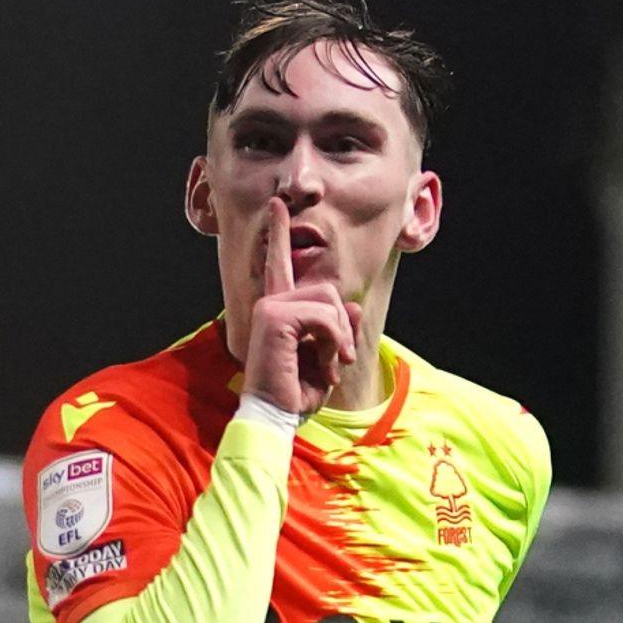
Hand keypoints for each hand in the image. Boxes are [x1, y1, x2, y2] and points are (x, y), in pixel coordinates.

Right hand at [241, 199, 361, 414]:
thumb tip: (352, 307)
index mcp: (278, 310)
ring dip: (339, 339)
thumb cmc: (295, 393)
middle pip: (328, 291)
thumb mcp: (328, 358)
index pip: (280, 265)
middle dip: (343, 327)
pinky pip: (324, 316)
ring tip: (328, 366)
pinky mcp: (275, 317)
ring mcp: (270, 307)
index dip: (279, 234)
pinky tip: (324, 364)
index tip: (278, 206)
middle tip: (340, 359)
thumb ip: (339, 329)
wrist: (276, 416)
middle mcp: (270, 303)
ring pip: (330, 302)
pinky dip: (333, 342)